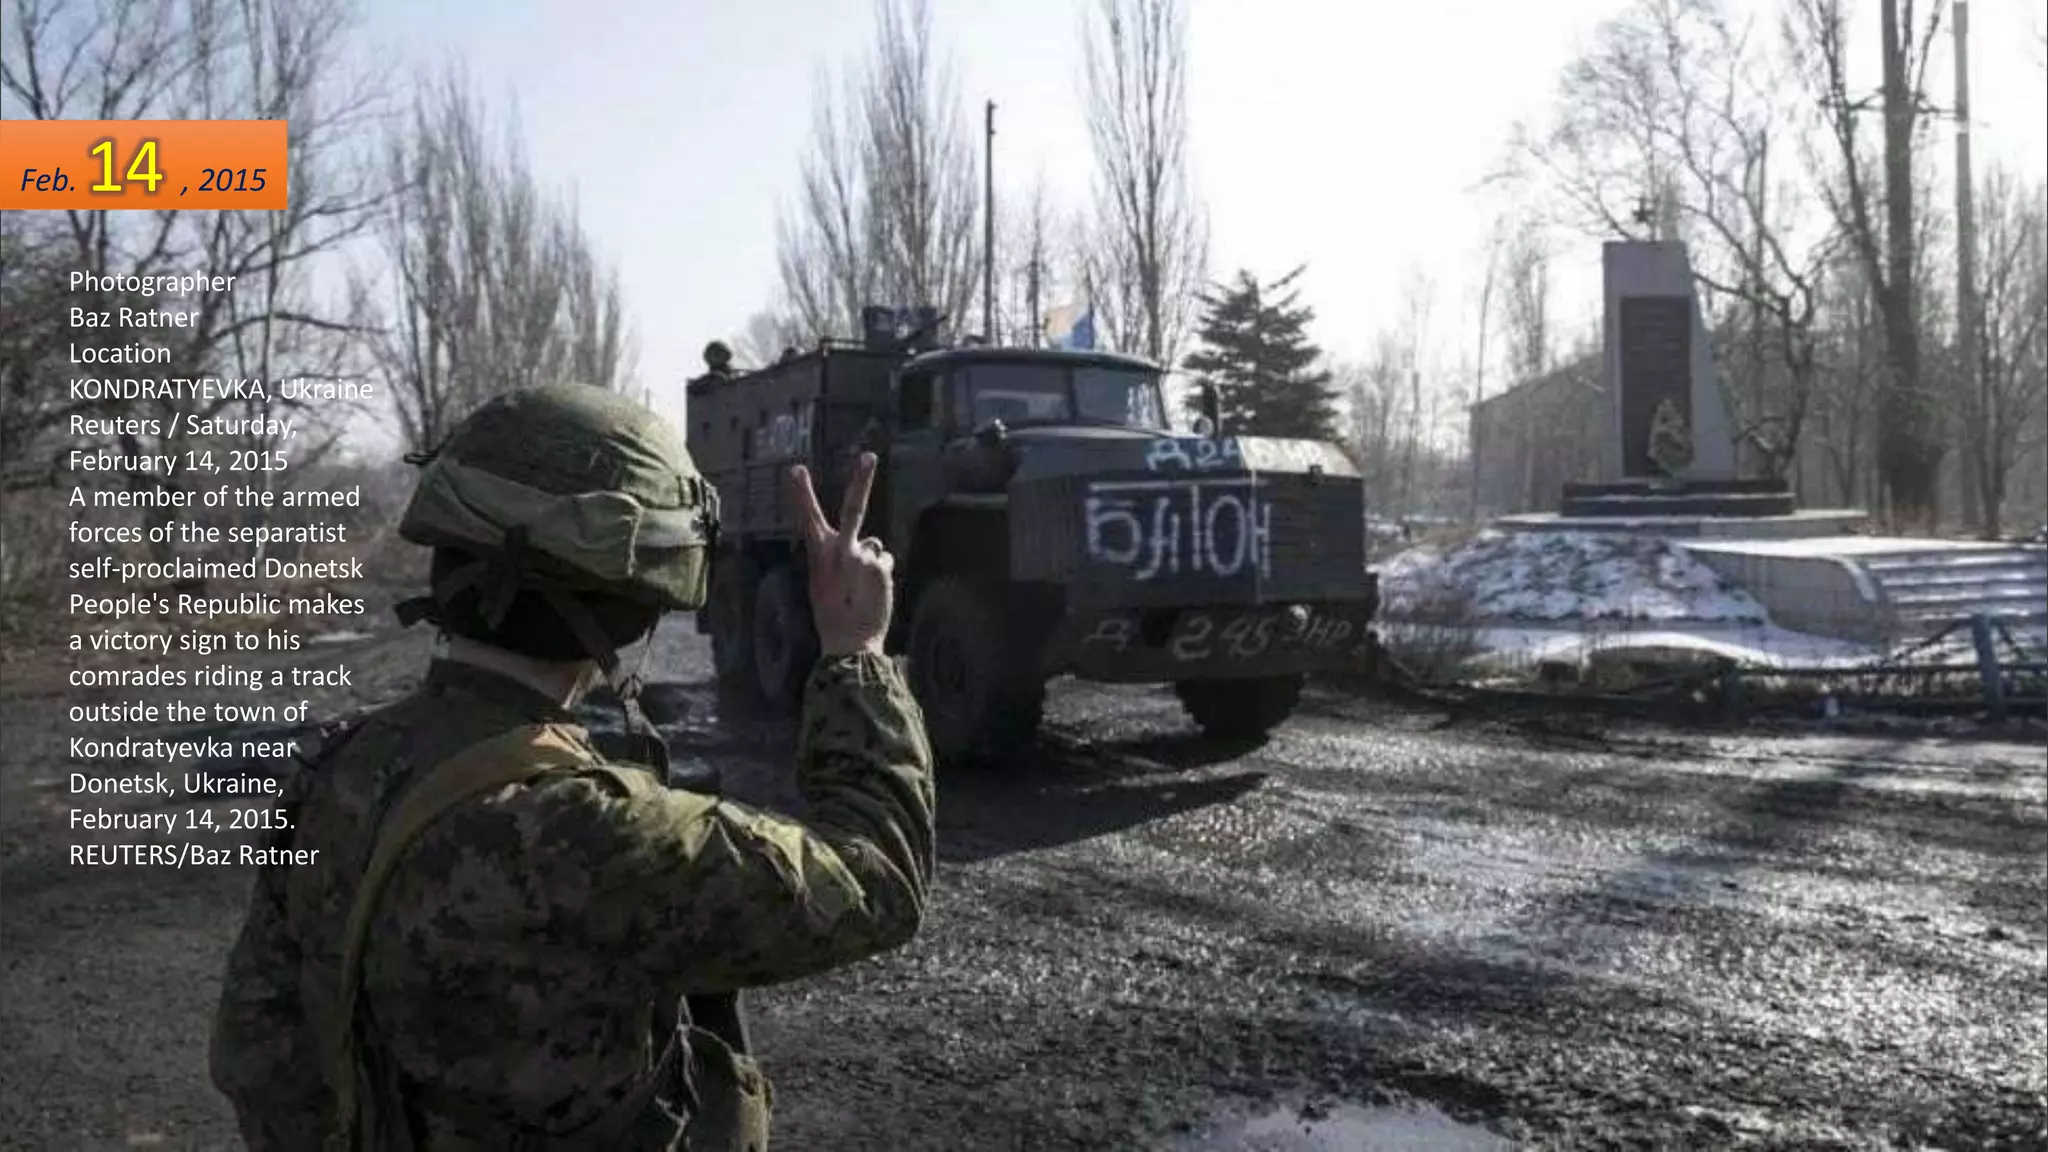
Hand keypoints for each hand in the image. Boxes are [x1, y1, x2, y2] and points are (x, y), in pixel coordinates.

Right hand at [788, 452, 893, 656]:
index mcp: (820, 555)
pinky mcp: (881, 566)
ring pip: (874, 547)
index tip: (795, 469)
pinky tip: (872, 593)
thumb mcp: (825, 583)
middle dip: (861, 481)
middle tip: (869, 456)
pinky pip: (884, 562)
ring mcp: (863, 557)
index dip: (802, 494)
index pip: (808, 518)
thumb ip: (839, 560)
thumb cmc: (834, 616)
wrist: (849, 642)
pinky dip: (881, 574)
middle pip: (852, 509)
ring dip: (871, 562)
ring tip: (862, 588)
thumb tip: (867, 546)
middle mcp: (841, 551)